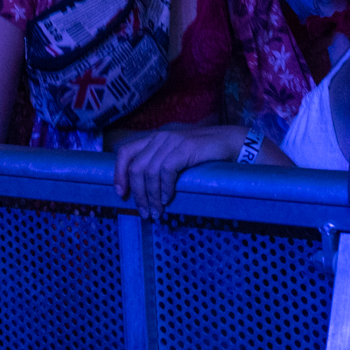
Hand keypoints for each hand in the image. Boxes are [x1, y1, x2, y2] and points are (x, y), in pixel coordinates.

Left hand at [113, 126, 247, 217]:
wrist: (230, 143)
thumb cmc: (203, 155)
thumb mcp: (176, 157)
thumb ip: (160, 164)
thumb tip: (143, 191)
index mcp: (154, 139)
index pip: (125, 152)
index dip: (119, 173)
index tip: (121, 193)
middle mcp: (160, 138)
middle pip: (136, 167)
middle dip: (137, 193)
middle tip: (145, 212)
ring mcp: (172, 141)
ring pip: (149, 171)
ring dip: (151, 196)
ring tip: (157, 212)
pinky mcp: (185, 148)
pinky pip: (166, 171)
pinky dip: (165, 188)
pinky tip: (168, 199)